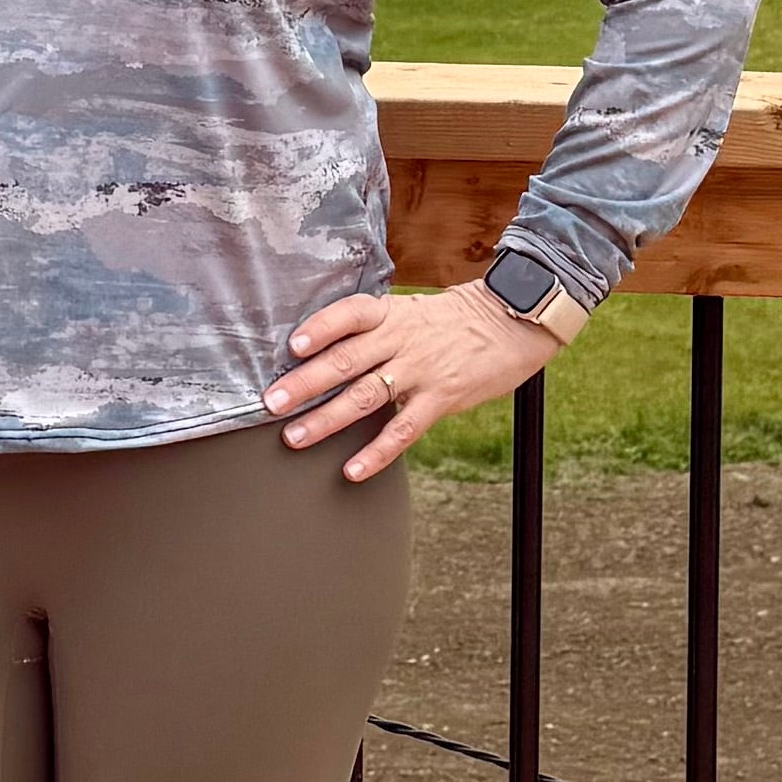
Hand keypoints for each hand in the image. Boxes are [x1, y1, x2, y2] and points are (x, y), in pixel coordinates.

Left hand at [261, 279, 563, 480]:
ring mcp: (421, 370)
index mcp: (392, 313)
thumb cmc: (454, 320)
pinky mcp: (441, 399)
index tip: (291, 346)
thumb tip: (328, 349)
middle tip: (270, 402)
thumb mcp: (412, 311)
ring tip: (294, 437)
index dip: (320, 328)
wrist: (511, 322)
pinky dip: (376, 452)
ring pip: (366, 396)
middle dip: (305, 382)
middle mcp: (401, 339)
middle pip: (346, 359)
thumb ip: (376, 328)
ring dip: (326, 419)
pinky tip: (352, 470)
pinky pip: (403, 429)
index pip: (349, 314)